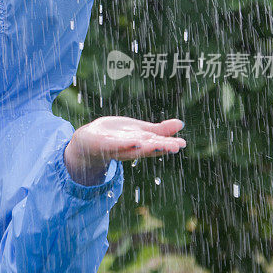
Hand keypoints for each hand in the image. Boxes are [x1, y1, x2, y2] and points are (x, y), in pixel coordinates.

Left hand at [64, 116, 185, 184]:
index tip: (182, 143)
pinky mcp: (103, 144)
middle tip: (176, 147)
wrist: (90, 141)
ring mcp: (117, 147)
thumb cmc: (118, 137)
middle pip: (148, 148)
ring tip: (157, 144)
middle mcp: (131, 148)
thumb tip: (181, 124)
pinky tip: (133, 140)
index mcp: (141, 145)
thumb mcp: (140, 131)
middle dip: (161, 147)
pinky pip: (114, 145)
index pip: (157, 145)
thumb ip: (159, 130)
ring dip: (144, 148)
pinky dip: (124, 144)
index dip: (169, 144)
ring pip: (132, 148)